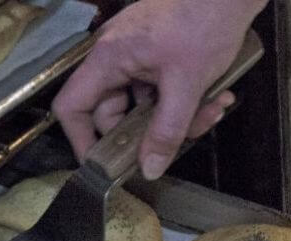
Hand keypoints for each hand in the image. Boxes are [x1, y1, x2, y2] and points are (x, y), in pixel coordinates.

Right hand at [52, 0, 266, 178]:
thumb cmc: (204, 22)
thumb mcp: (187, 84)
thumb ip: (167, 130)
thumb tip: (150, 169)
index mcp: (108, 59)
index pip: (72, 106)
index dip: (80, 139)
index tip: (102, 166)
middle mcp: (117, 58)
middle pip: (116, 113)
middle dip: (152, 132)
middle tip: (183, 139)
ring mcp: (139, 57)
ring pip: (147, 106)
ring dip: (180, 118)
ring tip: (213, 109)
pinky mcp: (161, 56)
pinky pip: (164, 91)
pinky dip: (189, 101)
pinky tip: (218, 97)